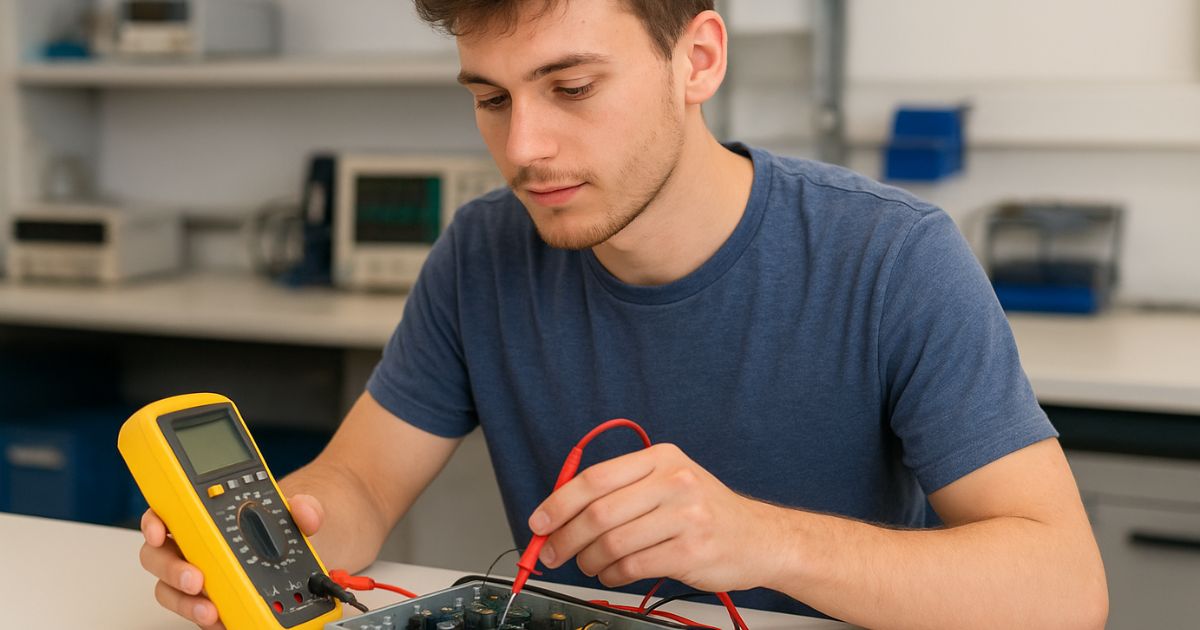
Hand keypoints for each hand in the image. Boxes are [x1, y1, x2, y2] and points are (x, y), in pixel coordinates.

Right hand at [138, 494, 324, 627]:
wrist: (319, 546)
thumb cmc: (292, 522)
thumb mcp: (305, 506)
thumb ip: (305, 505)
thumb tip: (304, 511)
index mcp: (207, 515)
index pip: (167, 513)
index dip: (154, 522)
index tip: (160, 532)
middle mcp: (199, 546)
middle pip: (162, 557)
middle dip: (172, 570)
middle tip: (195, 579)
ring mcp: (207, 575)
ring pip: (175, 591)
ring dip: (187, 603)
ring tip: (210, 611)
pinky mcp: (220, 600)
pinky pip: (203, 613)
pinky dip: (211, 621)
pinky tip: (225, 622)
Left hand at [528, 443, 779, 591]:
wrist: (760, 538)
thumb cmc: (705, 512)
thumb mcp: (668, 482)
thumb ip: (620, 490)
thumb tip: (560, 511)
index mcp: (660, 457)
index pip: (595, 478)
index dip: (558, 503)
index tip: (539, 522)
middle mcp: (673, 481)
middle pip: (598, 513)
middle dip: (565, 538)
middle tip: (552, 553)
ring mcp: (685, 516)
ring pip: (613, 543)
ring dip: (589, 561)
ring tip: (589, 566)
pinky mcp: (691, 551)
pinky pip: (633, 567)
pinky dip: (613, 576)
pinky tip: (614, 575)